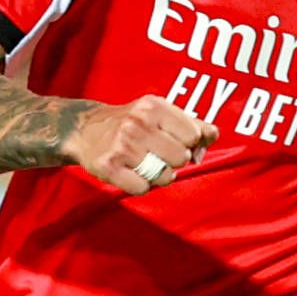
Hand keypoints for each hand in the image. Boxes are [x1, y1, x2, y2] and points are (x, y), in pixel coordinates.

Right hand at [64, 96, 213, 197]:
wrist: (84, 130)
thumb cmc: (130, 122)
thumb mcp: (159, 113)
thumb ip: (191, 123)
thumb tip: (213, 136)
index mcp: (153, 107)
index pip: (193, 135)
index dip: (188, 143)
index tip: (173, 140)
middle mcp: (137, 124)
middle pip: (181, 158)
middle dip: (174, 161)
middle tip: (158, 154)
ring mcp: (122, 146)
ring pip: (165, 176)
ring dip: (159, 175)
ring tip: (145, 164)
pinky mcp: (108, 167)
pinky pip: (142, 188)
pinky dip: (140, 185)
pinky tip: (130, 173)